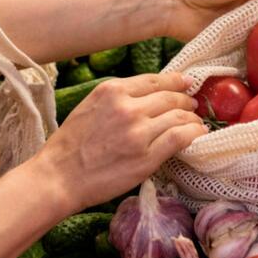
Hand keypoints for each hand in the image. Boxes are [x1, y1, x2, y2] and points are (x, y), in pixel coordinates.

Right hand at [33, 73, 204, 210]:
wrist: (59, 177)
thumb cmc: (70, 146)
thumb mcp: (91, 107)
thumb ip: (118, 98)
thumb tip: (149, 96)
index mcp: (112, 91)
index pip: (155, 80)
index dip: (176, 81)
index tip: (186, 82)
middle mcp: (128, 107)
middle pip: (170, 96)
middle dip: (186, 100)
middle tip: (193, 105)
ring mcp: (139, 132)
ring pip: (179, 116)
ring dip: (192, 118)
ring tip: (196, 122)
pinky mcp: (147, 157)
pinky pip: (180, 138)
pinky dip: (194, 133)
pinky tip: (198, 134)